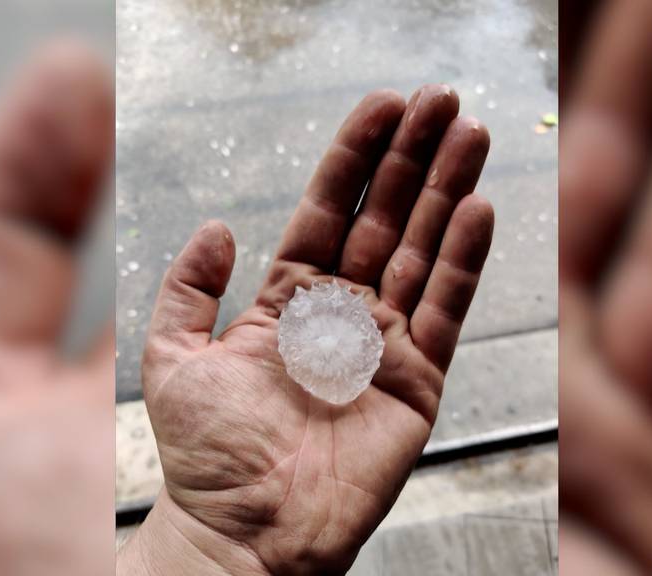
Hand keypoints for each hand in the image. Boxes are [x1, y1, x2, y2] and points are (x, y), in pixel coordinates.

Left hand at [120, 85, 492, 573]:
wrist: (243, 533)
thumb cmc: (206, 459)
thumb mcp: (173, 356)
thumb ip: (190, 287)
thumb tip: (215, 227)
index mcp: (288, 300)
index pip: (328, 210)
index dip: (355, 157)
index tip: (383, 107)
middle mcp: (341, 315)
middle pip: (385, 219)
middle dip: (412, 158)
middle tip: (441, 101)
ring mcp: (383, 346)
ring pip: (423, 252)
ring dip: (448, 192)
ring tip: (470, 136)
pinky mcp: (418, 383)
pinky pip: (446, 311)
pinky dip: (464, 263)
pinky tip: (478, 212)